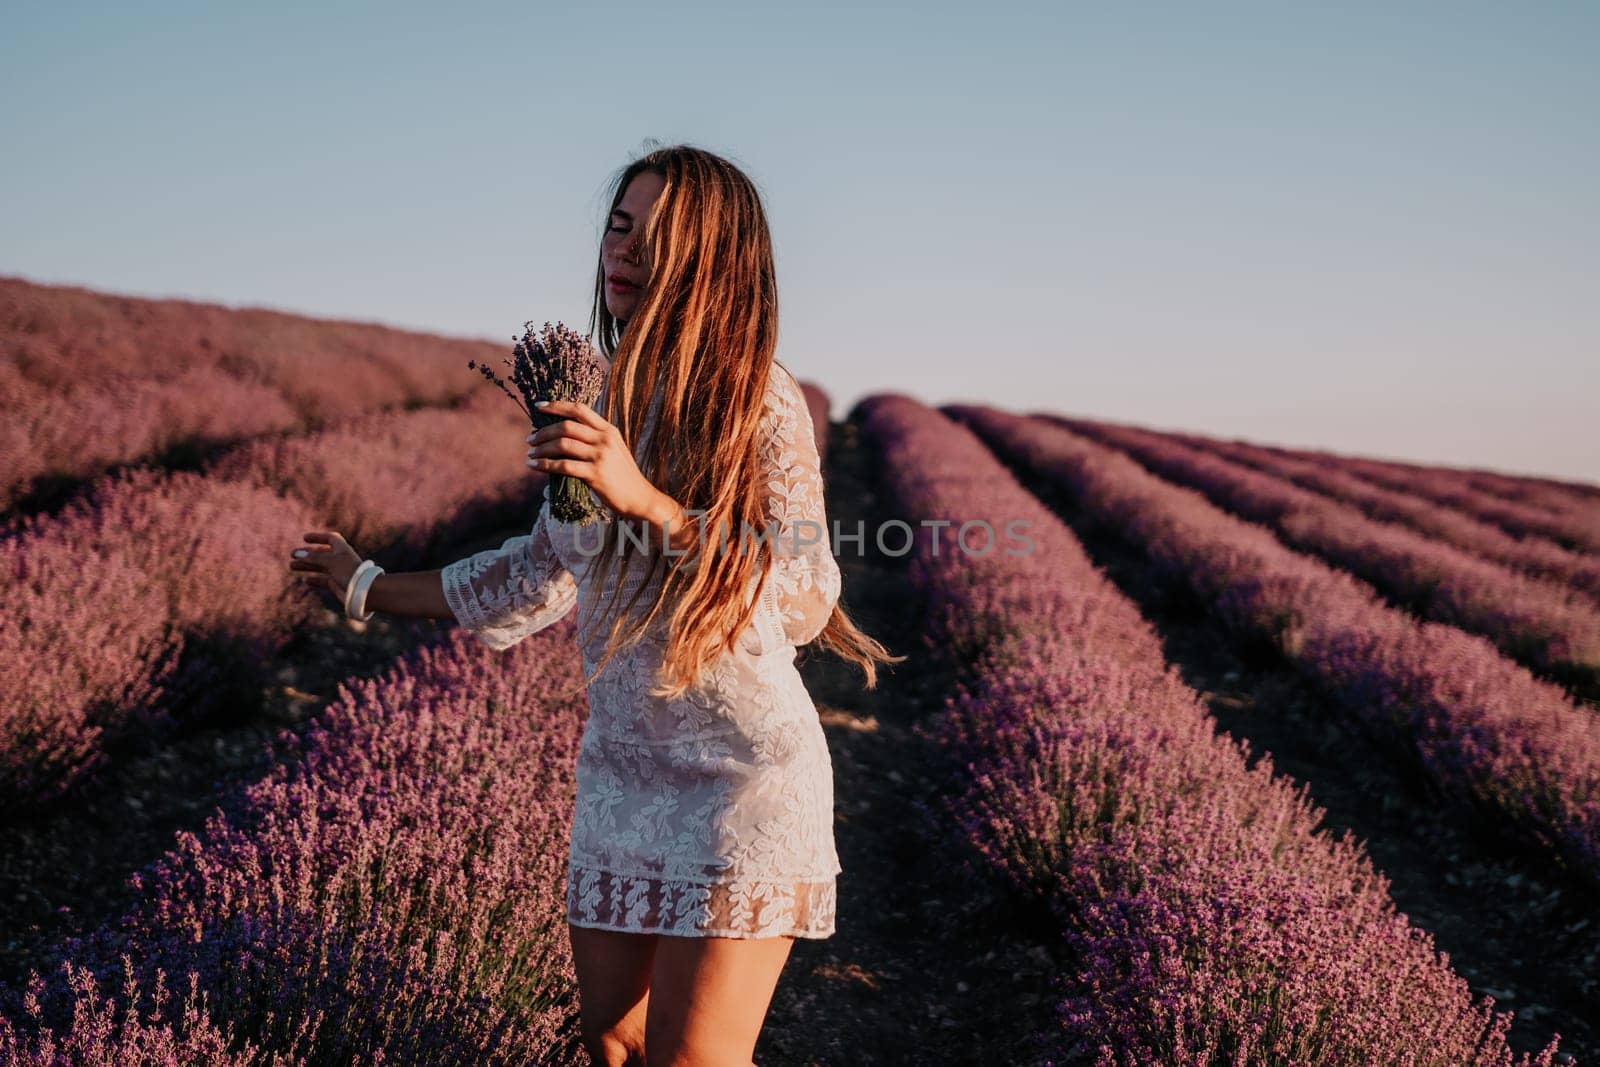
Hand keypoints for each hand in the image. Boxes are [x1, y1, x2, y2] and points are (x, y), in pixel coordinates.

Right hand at [288, 531, 362, 600]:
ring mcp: (338, 572)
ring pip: (320, 566)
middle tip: (292, 555)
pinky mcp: (337, 584)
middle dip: (307, 553)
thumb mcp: (330, 561)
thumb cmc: (349, 572)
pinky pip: (323, 580)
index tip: (305, 538)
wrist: (364, 592)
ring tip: (291, 566)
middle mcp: (340, 559)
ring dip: (306, 565)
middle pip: (321, 553)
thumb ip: (313, 557)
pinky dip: (315, 580)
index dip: (318, 537)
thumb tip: (297, 553)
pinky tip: (306, 581)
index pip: (330, 538)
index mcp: (342, 549)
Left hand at [526, 399, 668, 522]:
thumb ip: (594, 440)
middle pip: (566, 426)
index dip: (556, 406)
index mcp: (608, 430)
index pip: (579, 409)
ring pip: (562, 444)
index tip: (539, 407)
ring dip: (541, 448)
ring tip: (530, 454)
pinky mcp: (595, 474)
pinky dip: (545, 465)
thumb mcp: (614, 450)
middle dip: (543, 431)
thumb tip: (564, 436)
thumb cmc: (623, 476)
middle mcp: (605, 439)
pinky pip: (563, 466)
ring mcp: (601, 456)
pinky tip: (535, 467)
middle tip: (530, 439)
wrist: (640, 498)